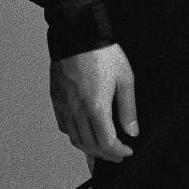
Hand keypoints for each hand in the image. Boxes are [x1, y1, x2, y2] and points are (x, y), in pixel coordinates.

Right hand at [50, 43, 138, 161]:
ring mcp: (64, 106)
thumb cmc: (102, 53)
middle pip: (90, 146)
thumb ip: (128, 109)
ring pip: (75, 139)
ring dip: (90, 148)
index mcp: (96, 107)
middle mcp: (77, 110)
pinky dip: (75, 135)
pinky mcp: (56, 99)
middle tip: (118, 154)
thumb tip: (132, 131)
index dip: (118, 152)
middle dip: (106, 154)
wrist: (76, 34)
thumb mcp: (125, 79)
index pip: (107, 143)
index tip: (127, 151)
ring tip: (103, 148)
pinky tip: (85, 132)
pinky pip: (64, 126)